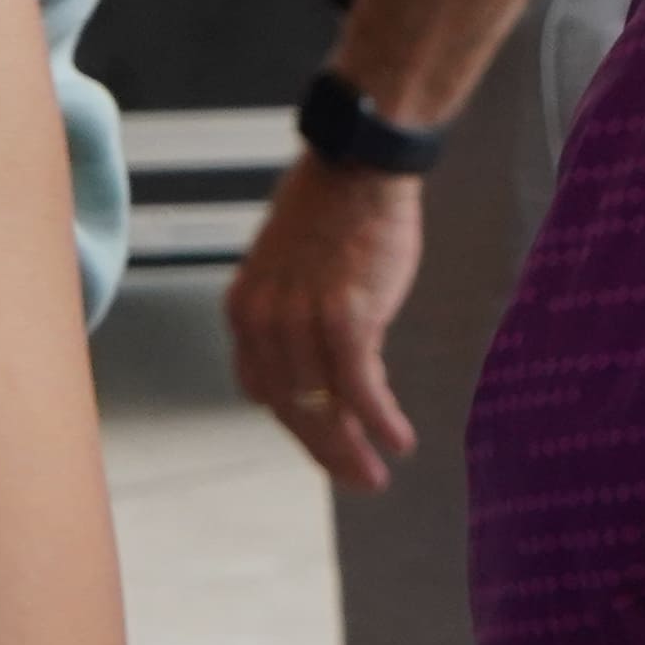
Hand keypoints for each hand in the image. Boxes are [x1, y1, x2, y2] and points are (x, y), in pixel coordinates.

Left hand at [224, 153, 429, 487]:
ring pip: (323, 405)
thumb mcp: (293, 271)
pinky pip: (361, 387)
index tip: (324, 442)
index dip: (295, 422)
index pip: (262, 388)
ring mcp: (301, 320)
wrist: (358, 164)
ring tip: (376, 475)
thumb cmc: (334, 212)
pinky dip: (379, 420)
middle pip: (290, 407)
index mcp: (244, 309)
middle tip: (357, 480)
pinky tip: (399, 440)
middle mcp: (263, 321)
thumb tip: (324, 370)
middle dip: (324, 450)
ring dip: (352, 448)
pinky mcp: (345, 317)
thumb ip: (296, 321)